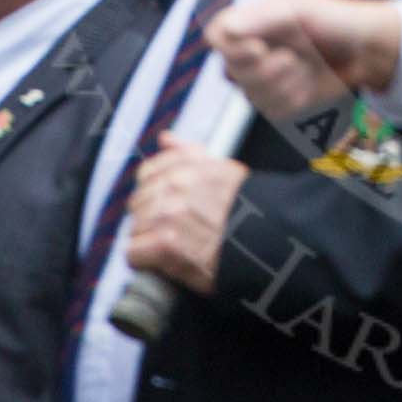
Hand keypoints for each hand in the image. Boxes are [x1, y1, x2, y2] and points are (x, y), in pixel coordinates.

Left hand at [124, 131, 247, 294]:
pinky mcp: (166, 246)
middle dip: (151, 218)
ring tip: (175, 247)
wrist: (268, 245)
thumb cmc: (251, 214)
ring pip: (135, 229)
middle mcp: (176, 187)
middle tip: (176, 231)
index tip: (166, 205)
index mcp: (189, 166)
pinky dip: (145, 262)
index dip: (154, 192)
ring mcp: (169, 216)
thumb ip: (189, 153)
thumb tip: (165, 138)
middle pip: (138, 203)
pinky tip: (165, 261)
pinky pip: (133, 253)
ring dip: (150, 241)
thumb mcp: (225, 171)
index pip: (147, 173)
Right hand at [207, 0, 401, 120]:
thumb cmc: (337, 19)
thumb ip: (263, 17)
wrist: (369, 50)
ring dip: (285, 84)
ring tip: (307, 67)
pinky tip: (310, 84)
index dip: (231, 48)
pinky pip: (272, 111)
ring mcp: (267, 77)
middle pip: (231, 71)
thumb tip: (225, 28)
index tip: (258, 48)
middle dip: (266, 69)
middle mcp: (254, 49)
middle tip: (294, 57)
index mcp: (254, 21)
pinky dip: (295, 99)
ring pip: (251, 95)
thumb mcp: (302, 8)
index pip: (217, 35)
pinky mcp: (282, 100)